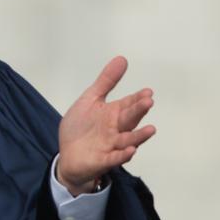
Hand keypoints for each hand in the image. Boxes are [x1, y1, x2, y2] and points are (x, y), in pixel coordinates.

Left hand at [56, 55, 155, 196]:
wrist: (68, 155)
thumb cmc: (81, 127)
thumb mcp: (90, 100)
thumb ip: (106, 81)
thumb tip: (122, 59)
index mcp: (113, 114)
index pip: (129, 104)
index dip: (137, 98)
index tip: (148, 92)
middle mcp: (116, 129)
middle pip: (130, 119)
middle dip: (139, 111)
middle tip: (149, 101)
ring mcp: (111, 145)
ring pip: (128, 140)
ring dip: (139, 136)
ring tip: (151, 129)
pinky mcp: (103, 160)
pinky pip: (115, 158)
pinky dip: (123, 155)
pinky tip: (130, 150)